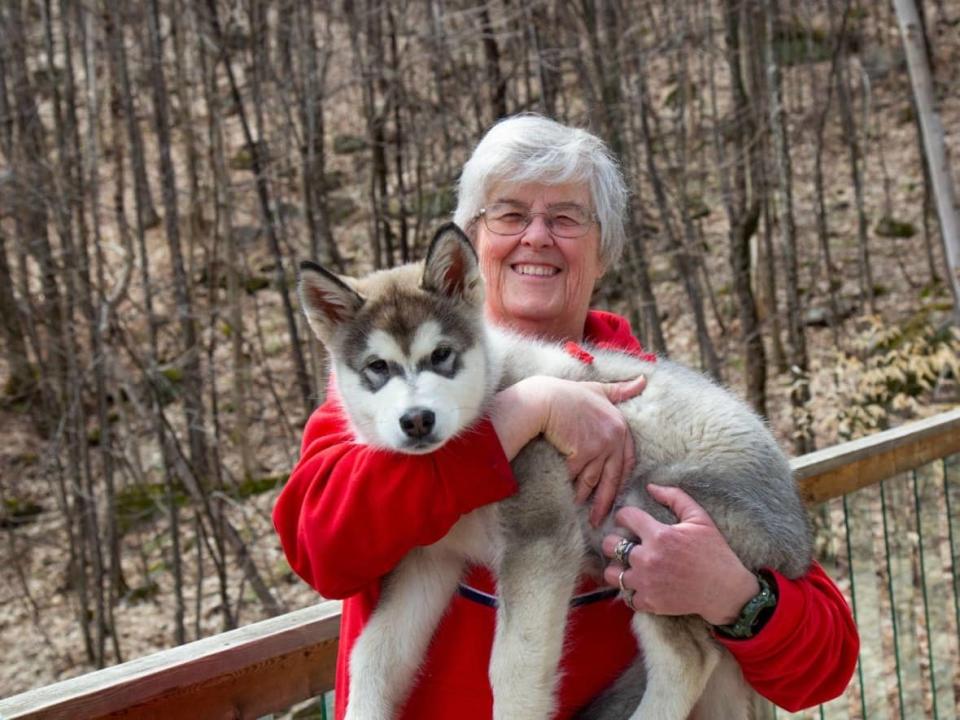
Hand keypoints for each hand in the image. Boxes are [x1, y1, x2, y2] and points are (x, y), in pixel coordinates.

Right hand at [490, 374, 644, 525]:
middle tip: (601, 519)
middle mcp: (614, 437)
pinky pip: (576, 478)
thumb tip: (643, 379)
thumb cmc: (567, 394)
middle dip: (606, 501)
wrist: (544, 399)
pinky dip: (572, 490)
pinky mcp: (582, 453)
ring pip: (594, 481)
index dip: (620, 480)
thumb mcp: (597, 389)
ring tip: (585, 515)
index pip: (626, 461)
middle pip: (613, 477)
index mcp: (620, 426)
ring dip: (588, 500)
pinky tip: (569, 501)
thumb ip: (620, 390)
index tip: (615, 494)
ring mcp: (599, 446)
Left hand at [601, 484, 758, 625]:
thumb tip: (650, 487)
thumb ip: (675, 497)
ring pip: (612, 573)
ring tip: (628, 566)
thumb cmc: (714, 552)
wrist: (725, 590)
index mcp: (659, 535)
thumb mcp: (699, 518)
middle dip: (615, 541)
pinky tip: (640, 584)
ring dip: (618, 568)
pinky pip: (627, 596)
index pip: (625, 517)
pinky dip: (632, 590)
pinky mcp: (650, 602)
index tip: (630, 520)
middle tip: (625, 544)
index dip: (625, 516)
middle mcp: (648, 558)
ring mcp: (647, 582)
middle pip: (610, 545)